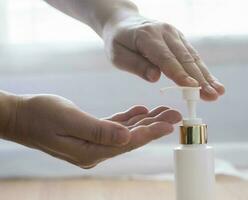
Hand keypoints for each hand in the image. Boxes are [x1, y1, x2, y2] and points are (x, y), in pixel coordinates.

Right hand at [4, 95, 180, 168]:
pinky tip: (140, 111)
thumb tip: (127, 138)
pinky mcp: (90, 134)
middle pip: (132, 139)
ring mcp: (93, 144)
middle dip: (154, 126)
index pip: (128, 143)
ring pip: (126, 133)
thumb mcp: (69, 120)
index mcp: (90, 151)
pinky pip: (115, 127)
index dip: (150, 133)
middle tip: (175, 114)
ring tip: (164, 111)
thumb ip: (99, 130)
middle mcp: (95, 151)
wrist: (19, 116)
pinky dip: (129, 119)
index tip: (170, 124)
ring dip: (145, 122)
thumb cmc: (40, 115)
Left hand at [102, 14, 224, 100]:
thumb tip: (155, 78)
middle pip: (185, 58)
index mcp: (147, 36)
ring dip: (206, 76)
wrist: (123, 21)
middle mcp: (165, 33)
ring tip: (219, 92)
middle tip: (213, 95)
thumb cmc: (118, 41)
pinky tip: (212, 82)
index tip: (193, 88)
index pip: (166, 58)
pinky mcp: (180, 39)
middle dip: (200, 79)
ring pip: (193, 57)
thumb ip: (136, 66)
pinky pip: (192, 55)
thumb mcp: (118, 55)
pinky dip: (203, 70)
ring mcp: (175, 34)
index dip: (180, 74)